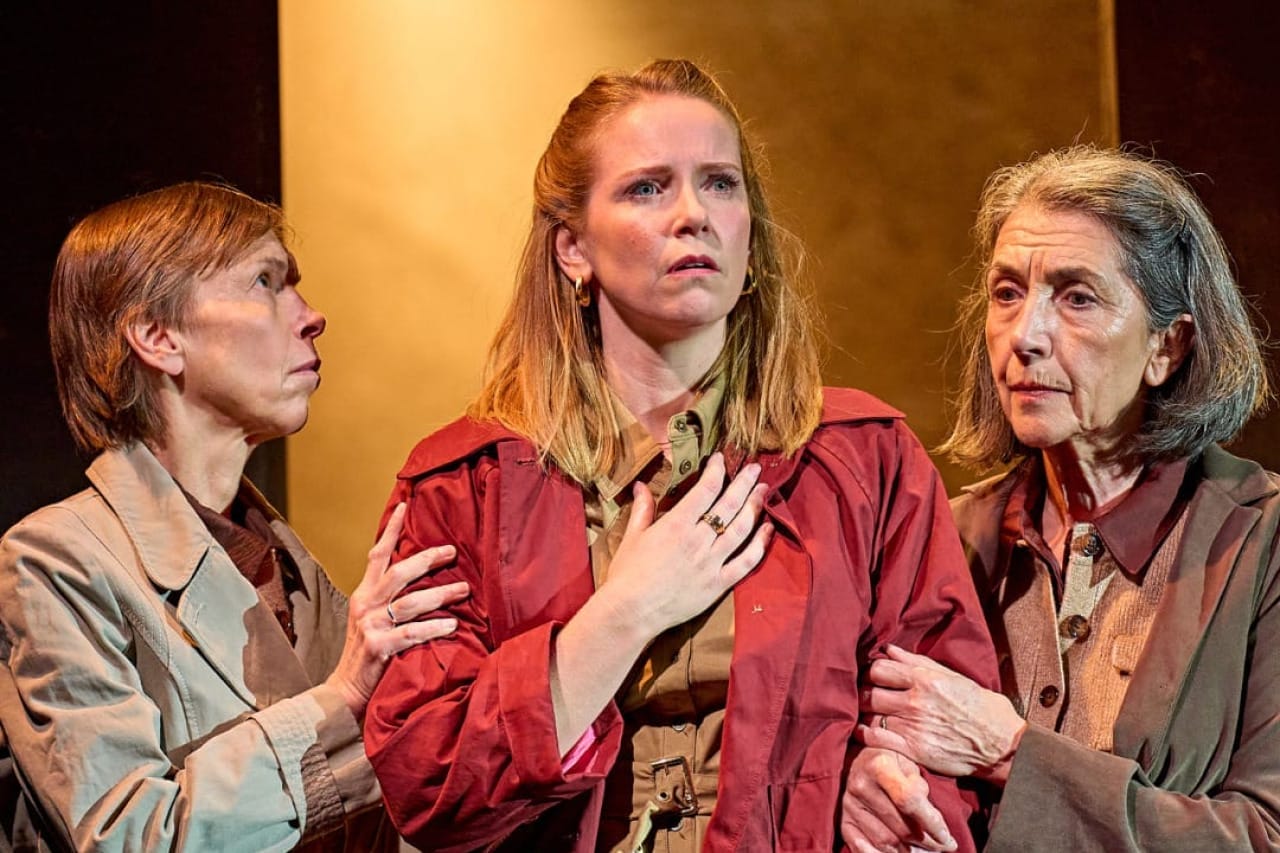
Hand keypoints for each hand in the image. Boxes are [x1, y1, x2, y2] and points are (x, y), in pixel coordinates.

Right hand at [326, 502, 469, 718]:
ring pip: (410, 602)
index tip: (405, 504)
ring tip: (465, 589)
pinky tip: (453, 625)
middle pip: (398, 572)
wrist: (343, 691)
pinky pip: (412, 633)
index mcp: (364, 594)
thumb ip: (389, 598)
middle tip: (452, 551)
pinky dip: (434, 627)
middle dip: (427, 559)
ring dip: (441, 594)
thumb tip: (421, 578)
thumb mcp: (371, 618)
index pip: (378, 554)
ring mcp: (371, 626)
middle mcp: (366, 605)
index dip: (392, 529)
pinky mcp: (379, 648)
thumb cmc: (366, 653)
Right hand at [601, 452, 772, 636]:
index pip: (705, 489)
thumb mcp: (632, 536)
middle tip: (755, 468)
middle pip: (729, 505)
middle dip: (744, 483)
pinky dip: (760, 545)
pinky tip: (767, 529)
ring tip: (764, 490)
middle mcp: (698, 541)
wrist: (631, 612)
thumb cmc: (627, 574)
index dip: (717, 471)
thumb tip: (641, 484)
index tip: (722, 459)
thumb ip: (643, 509)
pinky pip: (746, 562)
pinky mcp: (718, 585)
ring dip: (755, 507)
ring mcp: (711, 563)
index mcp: (677, 525)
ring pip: (741, 529)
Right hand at [842, 747, 954, 852]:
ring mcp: (849, 806)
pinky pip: (863, 850)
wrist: (858, 759)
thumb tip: (936, 826)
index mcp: (879, 765)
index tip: (949, 838)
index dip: (932, 823)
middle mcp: (860, 785)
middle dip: (927, 843)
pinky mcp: (844, 822)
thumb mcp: (909, 763)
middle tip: (943, 847)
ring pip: (886, 843)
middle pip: (900, 827)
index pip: (909, 801)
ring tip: (924, 850)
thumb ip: (921, 789)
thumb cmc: (891, 761)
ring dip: (909, 852)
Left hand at [858, 645, 1024, 783]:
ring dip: (863, 713)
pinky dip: (865, 734)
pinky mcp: (914, 750)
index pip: (878, 669)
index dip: (870, 672)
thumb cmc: (979, 707)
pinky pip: (876, 739)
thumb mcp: (953, 677)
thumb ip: (917, 662)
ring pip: (870, 715)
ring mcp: (913, 726)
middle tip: (863, 696)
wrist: (1001, 743)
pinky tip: (865, 731)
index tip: (871, 677)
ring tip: (865, 713)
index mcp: (925, 679)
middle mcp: (916, 701)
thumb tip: (889, 649)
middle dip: (862, 693)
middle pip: (868, 692)